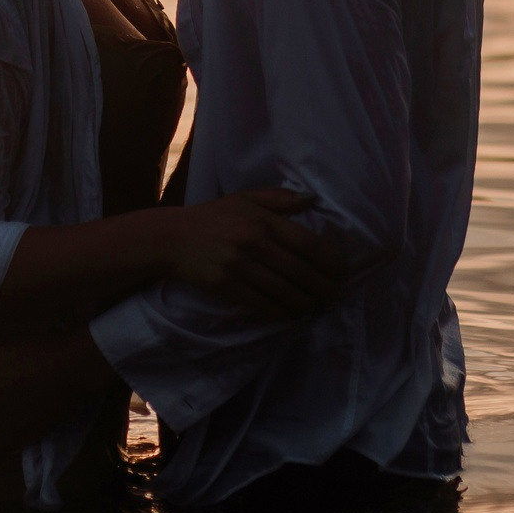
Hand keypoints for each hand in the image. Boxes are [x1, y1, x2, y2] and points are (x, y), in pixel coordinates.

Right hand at [172, 187, 345, 318]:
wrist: (172, 238)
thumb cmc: (213, 217)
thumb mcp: (245, 198)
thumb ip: (280, 199)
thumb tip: (313, 200)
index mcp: (263, 220)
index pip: (307, 244)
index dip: (330, 261)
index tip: (341, 271)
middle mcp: (253, 242)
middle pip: (300, 272)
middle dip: (323, 288)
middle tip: (335, 295)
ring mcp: (238, 266)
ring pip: (283, 292)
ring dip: (305, 304)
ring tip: (316, 306)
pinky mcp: (224, 286)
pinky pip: (260, 304)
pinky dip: (280, 312)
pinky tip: (290, 314)